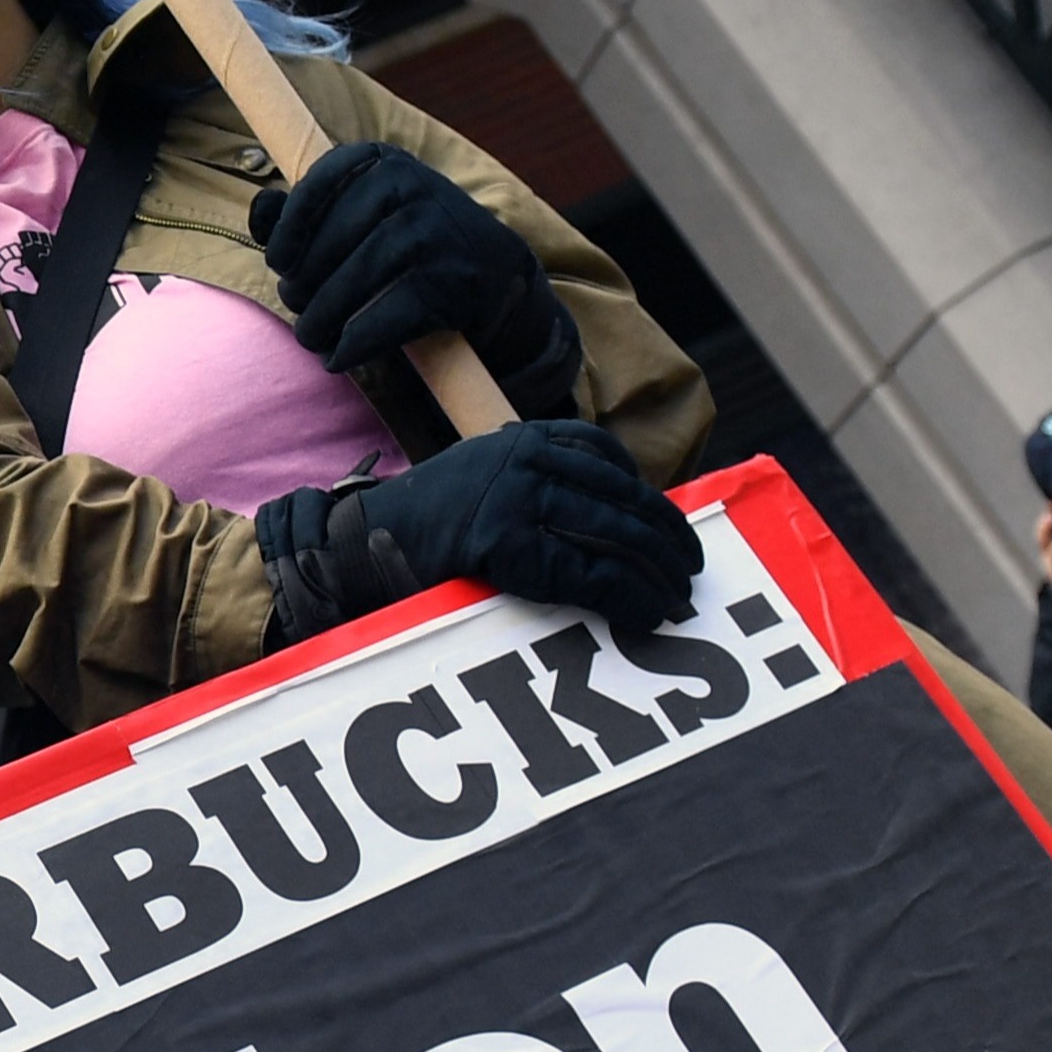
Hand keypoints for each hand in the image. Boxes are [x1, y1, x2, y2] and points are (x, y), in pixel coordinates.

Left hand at [253, 142, 560, 375]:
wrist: (495, 273)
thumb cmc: (410, 241)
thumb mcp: (365, 209)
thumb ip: (306, 208)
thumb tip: (259, 208)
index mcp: (383, 162)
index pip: (313, 188)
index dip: (286, 233)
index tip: (280, 264)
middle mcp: (410, 187)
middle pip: (326, 248)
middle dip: (302, 288)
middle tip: (302, 310)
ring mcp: (433, 234)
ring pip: (349, 285)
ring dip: (320, 322)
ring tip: (313, 338)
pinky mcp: (450, 284)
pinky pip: (382, 321)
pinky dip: (352, 346)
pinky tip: (339, 357)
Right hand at [350, 421, 703, 626]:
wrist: (360, 545)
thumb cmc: (424, 525)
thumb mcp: (483, 479)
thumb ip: (535, 483)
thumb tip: (603, 515)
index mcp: (523, 437)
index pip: (605, 455)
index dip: (647, 495)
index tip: (669, 526)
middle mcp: (527, 459)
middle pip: (622, 496)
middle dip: (667, 537)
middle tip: (691, 568)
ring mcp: (518, 498)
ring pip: (616, 535)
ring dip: (658, 571)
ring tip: (678, 598)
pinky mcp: (509, 544)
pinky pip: (590, 574)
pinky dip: (627, 597)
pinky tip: (646, 614)